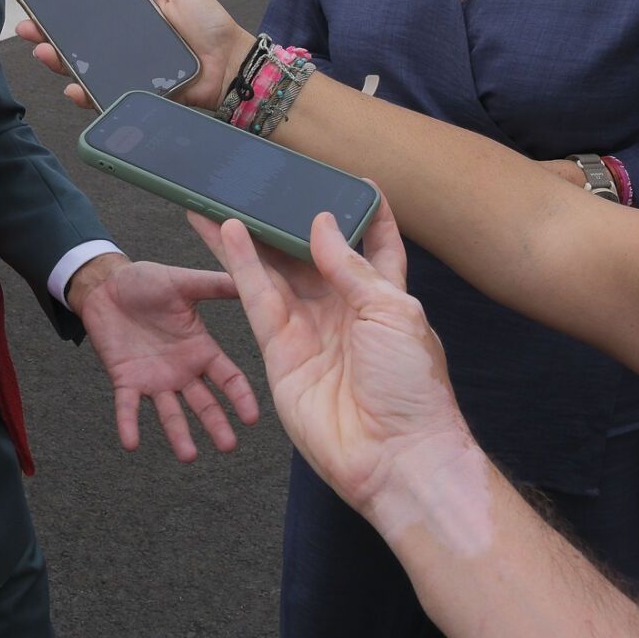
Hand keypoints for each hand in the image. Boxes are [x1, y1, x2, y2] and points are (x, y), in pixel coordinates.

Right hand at [14, 0, 251, 111]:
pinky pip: (104, 96)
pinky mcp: (134, 94)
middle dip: (48, 37)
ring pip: (83, 70)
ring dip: (59, 63)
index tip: (40, 5)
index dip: (64, 12)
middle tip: (29, 29)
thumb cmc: (212, 27)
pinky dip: (86, 94)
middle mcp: (123, 47)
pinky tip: (74, 88)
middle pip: (77, 44)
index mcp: (131, 21)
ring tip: (45, 53)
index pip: (90, 17)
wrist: (231, 64)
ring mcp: (126, 72)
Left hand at [69, 255, 259, 460]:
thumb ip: (215, 286)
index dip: (240, 397)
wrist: (106, 284)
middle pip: (204, 404)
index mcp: (200, 349)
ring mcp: (153, 378)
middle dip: (216, 425)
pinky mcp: (125, 379)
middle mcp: (181, 370)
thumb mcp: (183, 282)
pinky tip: (131, 443)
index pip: (228, 378)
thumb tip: (252, 280)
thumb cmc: (145, 281)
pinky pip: (127, 407)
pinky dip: (129, 425)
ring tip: (188, 456)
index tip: (252, 417)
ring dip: (178, 434)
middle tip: (227, 446)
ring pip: (170, 413)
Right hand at [187, 196, 475, 523]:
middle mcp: (345, 309)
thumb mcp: (393, 312)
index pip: (375, 244)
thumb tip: (321, 224)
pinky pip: (257, 298)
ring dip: (254, 236)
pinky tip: (227, 232)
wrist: (394, 458)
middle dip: (290, 220)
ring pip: (277, 270)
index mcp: (386, 297)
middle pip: (312, 253)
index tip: (350, 180)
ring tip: (230, 198)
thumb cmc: (412, 388)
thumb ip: (352, 266)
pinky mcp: (280, 351)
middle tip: (267, 184)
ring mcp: (310, 330)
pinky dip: (241, 264)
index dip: (365, 212)